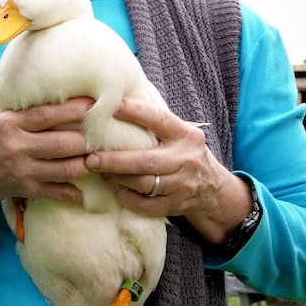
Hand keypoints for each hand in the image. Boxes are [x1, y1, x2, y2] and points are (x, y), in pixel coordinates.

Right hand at [0, 96, 94, 203]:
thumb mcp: (1, 116)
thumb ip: (24, 104)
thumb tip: (56, 82)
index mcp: (10, 123)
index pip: (47, 114)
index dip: (74, 109)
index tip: (95, 103)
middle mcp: (16, 147)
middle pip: (63, 143)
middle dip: (87, 139)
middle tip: (104, 133)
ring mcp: (23, 170)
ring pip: (66, 169)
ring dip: (87, 164)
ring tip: (100, 157)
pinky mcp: (27, 190)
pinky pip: (58, 193)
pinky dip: (75, 193)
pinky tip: (88, 189)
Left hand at [82, 97, 251, 244]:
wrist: (214, 190)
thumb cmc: (185, 153)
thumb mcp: (179, 134)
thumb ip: (156, 123)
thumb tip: (117, 101)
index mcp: (186, 135)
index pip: (159, 120)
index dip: (136, 112)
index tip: (112, 106)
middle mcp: (186, 159)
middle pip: (146, 161)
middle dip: (115, 160)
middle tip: (91, 158)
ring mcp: (182, 185)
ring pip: (144, 184)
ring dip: (117, 178)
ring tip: (99, 171)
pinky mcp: (175, 205)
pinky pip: (146, 205)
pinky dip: (127, 198)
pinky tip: (115, 189)